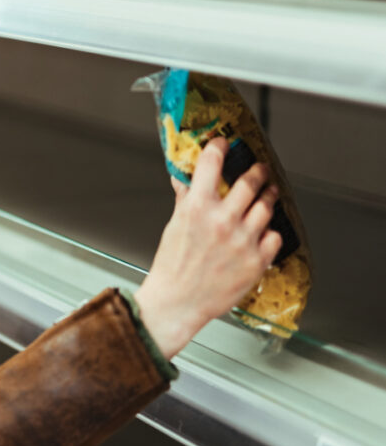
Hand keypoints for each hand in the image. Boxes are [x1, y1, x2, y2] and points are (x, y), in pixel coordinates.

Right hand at [135, 138, 282, 358]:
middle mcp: (222, 221)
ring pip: (267, 206)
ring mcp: (242, 241)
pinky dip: (269, 232)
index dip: (220, 147)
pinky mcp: (257, 260)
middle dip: (256, 171)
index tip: (224, 143)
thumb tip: (185, 178)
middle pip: (250, 182)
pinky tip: (263, 231)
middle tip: (258, 169)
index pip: (212, 163)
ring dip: (268, 196)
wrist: (177, 302)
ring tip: (267, 194)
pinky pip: (274, 236)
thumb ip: (185, 199)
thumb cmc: (172, 267)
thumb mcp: (174, 226)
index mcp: (196, 208)